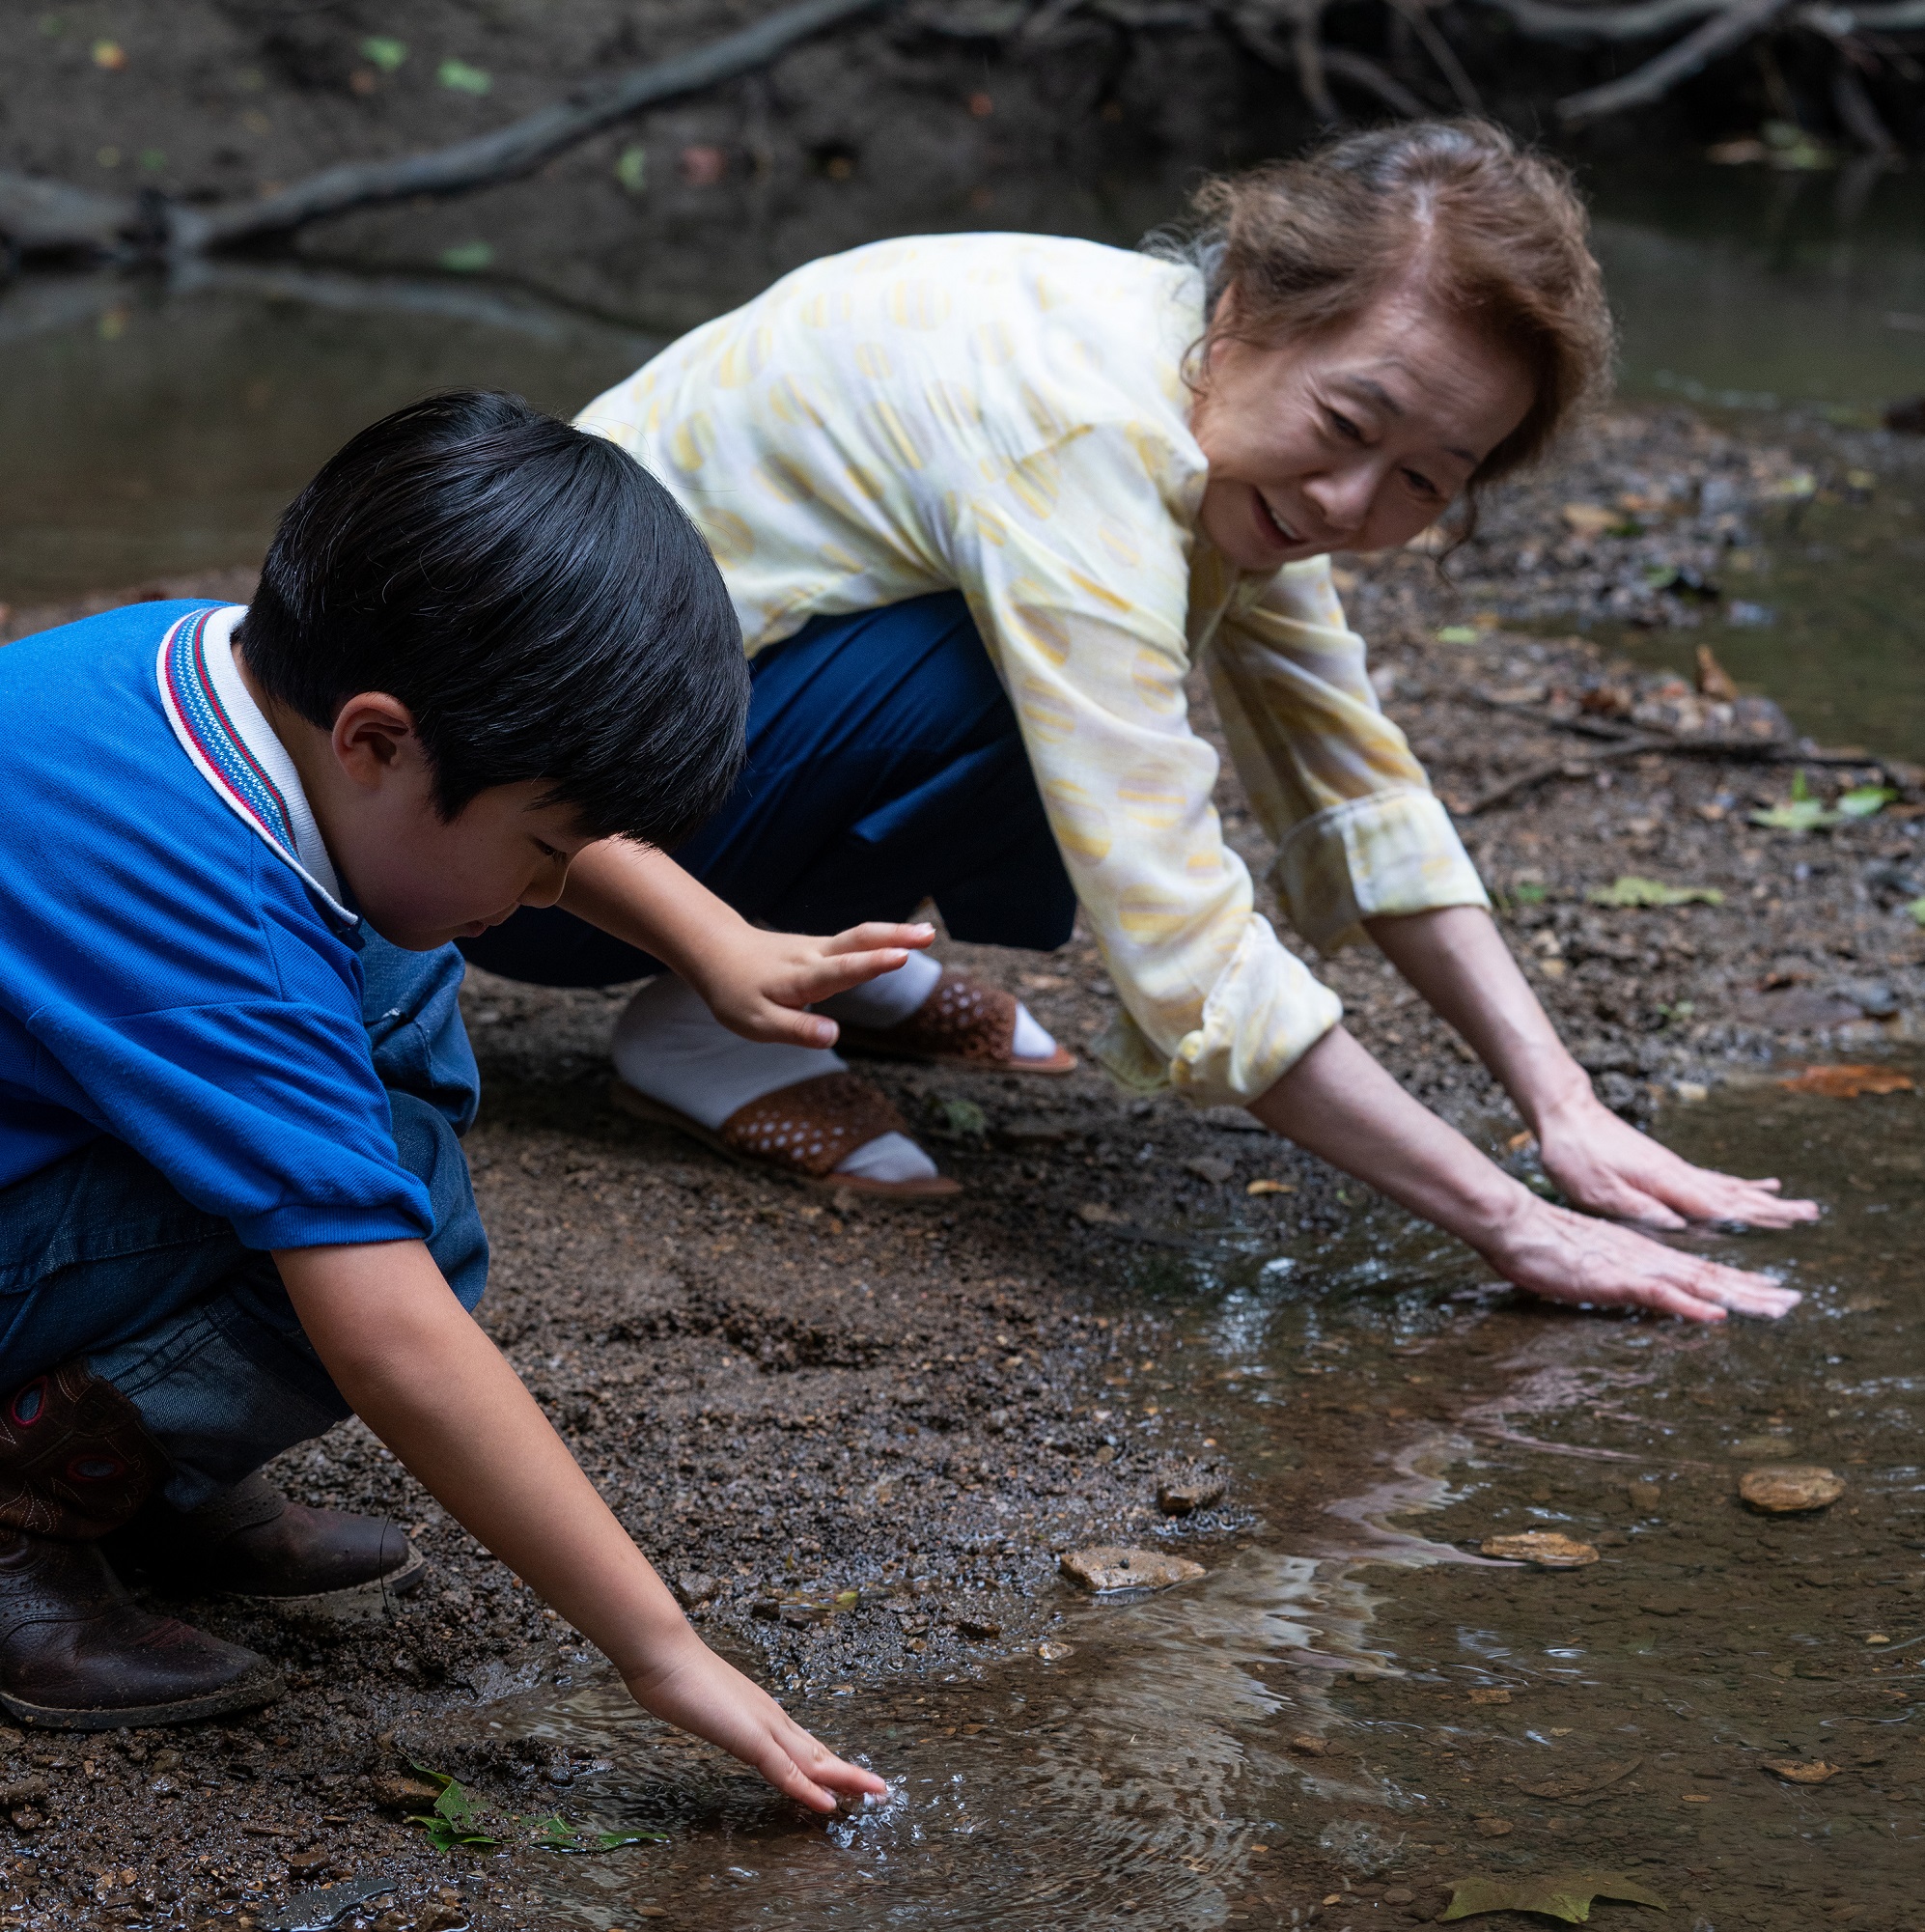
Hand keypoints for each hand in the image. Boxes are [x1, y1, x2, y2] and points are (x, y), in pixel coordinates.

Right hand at [625, 1635, 887, 1812]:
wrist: (664, 1652)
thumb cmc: (675, 1674)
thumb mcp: (701, 1701)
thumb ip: (716, 1712)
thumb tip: (717, 1718)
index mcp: (760, 1710)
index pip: (801, 1742)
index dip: (826, 1761)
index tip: (846, 1775)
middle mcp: (770, 1717)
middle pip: (817, 1751)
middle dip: (848, 1771)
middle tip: (877, 1787)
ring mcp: (764, 1726)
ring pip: (813, 1759)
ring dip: (845, 1778)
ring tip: (872, 1793)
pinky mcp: (751, 1737)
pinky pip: (786, 1771)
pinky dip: (809, 1790)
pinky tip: (828, 1805)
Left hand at [686, 921, 934, 1048]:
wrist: (718, 952)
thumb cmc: (736, 992)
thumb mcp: (757, 1023)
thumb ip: (796, 1030)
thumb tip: (833, 1037)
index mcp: (801, 978)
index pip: (841, 970)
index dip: (871, 964)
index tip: (900, 957)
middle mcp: (814, 957)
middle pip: (858, 941)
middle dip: (894, 937)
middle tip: (930, 935)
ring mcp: (818, 948)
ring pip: (859, 936)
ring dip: (894, 933)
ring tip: (928, 934)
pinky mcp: (820, 948)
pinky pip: (854, 941)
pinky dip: (881, 938)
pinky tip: (902, 940)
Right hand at [1481, 1189, 1800, 1323]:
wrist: (1515, 1224)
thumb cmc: (1542, 1245)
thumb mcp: (1588, 1264)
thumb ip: (1616, 1274)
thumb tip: (1636, 1287)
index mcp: (1643, 1256)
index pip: (1699, 1271)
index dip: (1737, 1282)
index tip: (1771, 1292)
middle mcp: (1648, 1259)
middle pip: (1709, 1277)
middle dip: (1754, 1291)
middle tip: (1794, 1302)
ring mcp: (1634, 1267)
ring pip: (1696, 1284)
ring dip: (1737, 1296)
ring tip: (1774, 1307)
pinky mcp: (1614, 1278)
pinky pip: (1659, 1295)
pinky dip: (1690, 1305)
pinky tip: (1715, 1314)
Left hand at [1534, 1093, 1818, 1231]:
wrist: (1566, 1113)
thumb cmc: (1575, 1155)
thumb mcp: (1597, 1191)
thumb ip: (1639, 1210)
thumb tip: (1681, 1226)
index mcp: (1664, 1182)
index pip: (1718, 1205)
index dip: (1753, 1217)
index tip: (1790, 1223)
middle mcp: (1677, 1173)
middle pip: (1733, 1194)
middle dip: (1771, 1207)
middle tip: (1811, 1213)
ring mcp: (1673, 1167)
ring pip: (1728, 1186)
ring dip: (1762, 1198)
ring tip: (1796, 1205)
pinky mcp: (1665, 1165)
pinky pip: (1711, 1179)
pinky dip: (1737, 1186)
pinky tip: (1755, 1187)